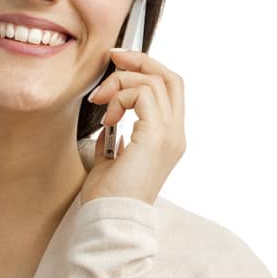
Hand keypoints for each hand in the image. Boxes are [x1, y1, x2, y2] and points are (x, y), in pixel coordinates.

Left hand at [80, 47, 186, 206]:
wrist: (109, 220)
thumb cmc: (107, 199)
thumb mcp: (110, 161)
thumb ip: (116, 139)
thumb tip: (109, 125)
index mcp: (169, 140)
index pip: (169, 89)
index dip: (146, 69)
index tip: (117, 64)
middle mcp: (176, 135)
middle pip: (169, 77)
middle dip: (139, 60)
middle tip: (112, 57)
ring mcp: (169, 136)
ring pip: (154, 81)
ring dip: (120, 83)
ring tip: (100, 103)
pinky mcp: (156, 137)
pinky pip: (142, 94)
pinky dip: (120, 97)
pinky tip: (107, 118)